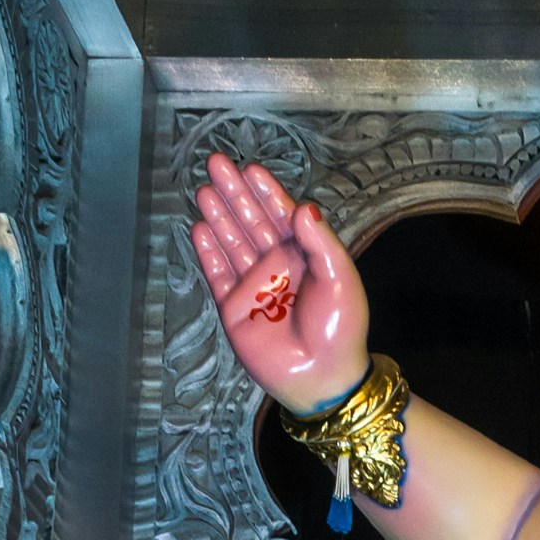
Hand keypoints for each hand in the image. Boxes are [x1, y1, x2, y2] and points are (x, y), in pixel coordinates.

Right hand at [190, 153, 368, 412]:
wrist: (321, 377)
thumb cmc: (338, 328)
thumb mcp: (340, 278)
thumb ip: (320, 242)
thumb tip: (302, 206)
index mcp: (304, 257)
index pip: (281, 216)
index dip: (266, 192)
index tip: (250, 168)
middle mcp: (277, 267)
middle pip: (252, 222)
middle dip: (234, 194)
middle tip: (216, 163)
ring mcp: (254, 287)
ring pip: (232, 242)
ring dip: (219, 216)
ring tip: (203, 189)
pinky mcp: (234, 309)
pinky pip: (217, 275)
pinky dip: (208, 252)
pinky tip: (199, 228)